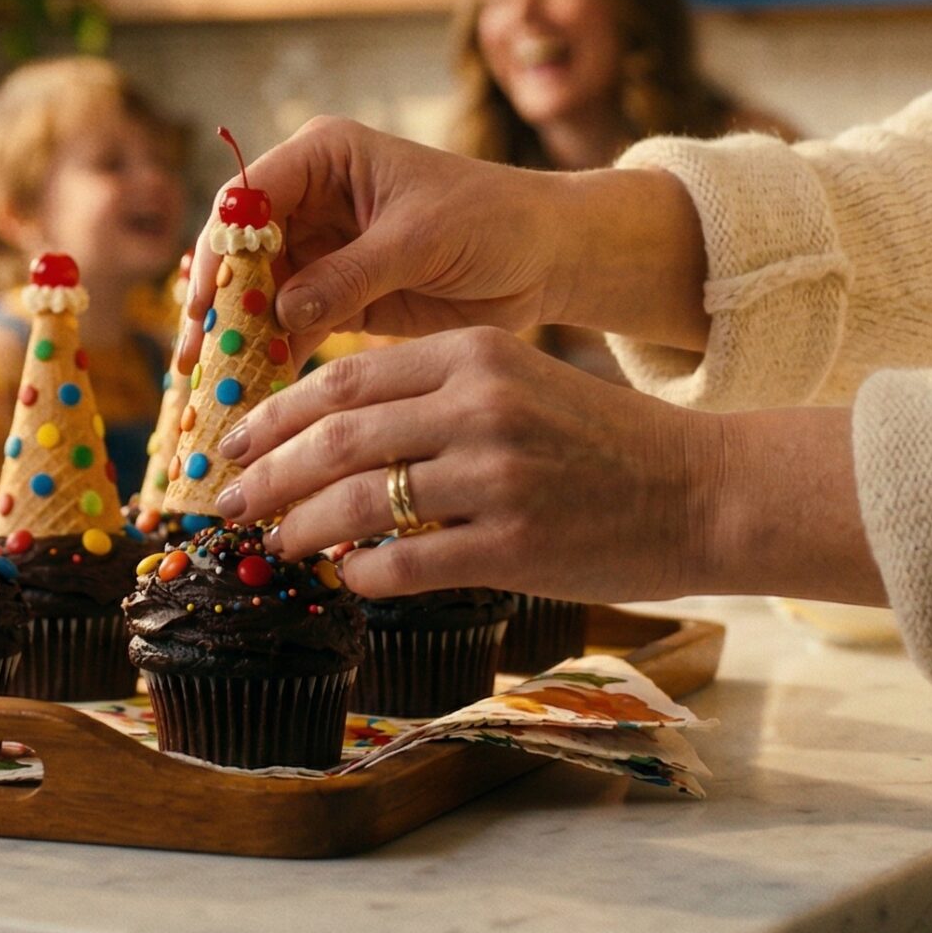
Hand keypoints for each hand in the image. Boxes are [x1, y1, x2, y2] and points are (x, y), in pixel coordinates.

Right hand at [180, 117, 709, 369]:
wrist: (548, 257)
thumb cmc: (494, 220)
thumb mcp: (421, 239)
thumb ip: (351, 274)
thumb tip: (281, 313)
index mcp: (325, 158)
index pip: (248, 198)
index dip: (219, 250)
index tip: (203, 304)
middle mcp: (311, 199)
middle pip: (240, 252)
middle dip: (217, 305)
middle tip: (191, 360)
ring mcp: (321, 250)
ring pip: (257, 295)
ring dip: (237, 340)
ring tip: (212, 390)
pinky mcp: (338, 297)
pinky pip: (288, 327)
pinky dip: (271, 358)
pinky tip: (255, 394)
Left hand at [210, 328, 882, 605]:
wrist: (704, 491)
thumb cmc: (603, 444)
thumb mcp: (518, 384)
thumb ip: (432, 399)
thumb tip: (329, 438)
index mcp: (476, 355)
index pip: (345, 379)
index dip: (277, 414)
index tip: (236, 441)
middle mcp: (480, 406)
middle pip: (336, 438)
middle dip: (266, 474)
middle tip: (227, 503)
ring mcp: (495, 478)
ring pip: (356, 502)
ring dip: (299, 529)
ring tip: (274, 545)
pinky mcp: (512, 547)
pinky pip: (403, 564)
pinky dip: (360, 574)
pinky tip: (347, 577)